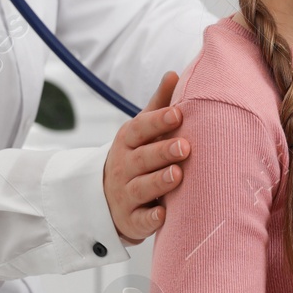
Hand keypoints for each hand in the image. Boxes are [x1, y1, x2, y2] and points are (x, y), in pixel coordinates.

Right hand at [103, 71, 189, 244]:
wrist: (108, 198)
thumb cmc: (136, 157)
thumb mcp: (142, 131)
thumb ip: (158, 105)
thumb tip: (174, 73)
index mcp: (128, 141)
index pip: (140, 128)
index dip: (158, 121)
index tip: (178, 114)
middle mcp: (123, 166)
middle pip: (142, 158)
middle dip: (162, 151)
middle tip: (185, 146)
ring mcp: (125, 194)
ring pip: (141, 187)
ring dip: (159, 181)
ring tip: (177, 174)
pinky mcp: (130, 219)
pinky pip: (140, 219)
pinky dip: (151, 218)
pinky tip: (163, 213)